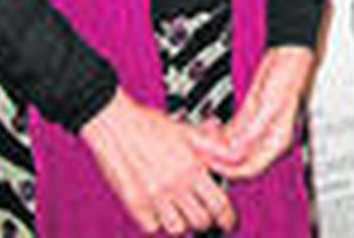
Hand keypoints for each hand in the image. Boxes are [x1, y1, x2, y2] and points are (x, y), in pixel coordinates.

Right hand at [79, 88, 235, 234]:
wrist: (116, 125)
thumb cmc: (149, 125)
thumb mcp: (188, 131)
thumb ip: (213, 145)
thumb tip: (236, 153)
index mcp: (193, 166)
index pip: (219, 203)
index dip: (227, 218)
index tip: (228, 223)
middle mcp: (175, 183)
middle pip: (200, 220)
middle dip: (206, 220)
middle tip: (204, 216)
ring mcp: (154, 195)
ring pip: (177, 228)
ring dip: (182, 222)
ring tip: (180, 211)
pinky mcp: (135, 203)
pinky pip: (152, 226)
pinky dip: (157, 222)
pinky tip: (159, 209)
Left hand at [190, 46, 314, 179]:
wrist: (288, 54)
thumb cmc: (288, 76)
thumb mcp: (269, 105)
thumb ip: (251, 131)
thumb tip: (233, 152)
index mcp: (277, 141)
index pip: (249, 168)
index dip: (227, 169)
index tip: (208, 161)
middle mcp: (266, 138)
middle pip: (236, 159)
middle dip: (215, 154)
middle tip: (196, 148)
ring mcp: (256, 128)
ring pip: (229, 145)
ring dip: (212, 142)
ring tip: (196, 136)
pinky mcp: (248, 116)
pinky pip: (228, 132)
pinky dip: (216, 132)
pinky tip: (206, 126)